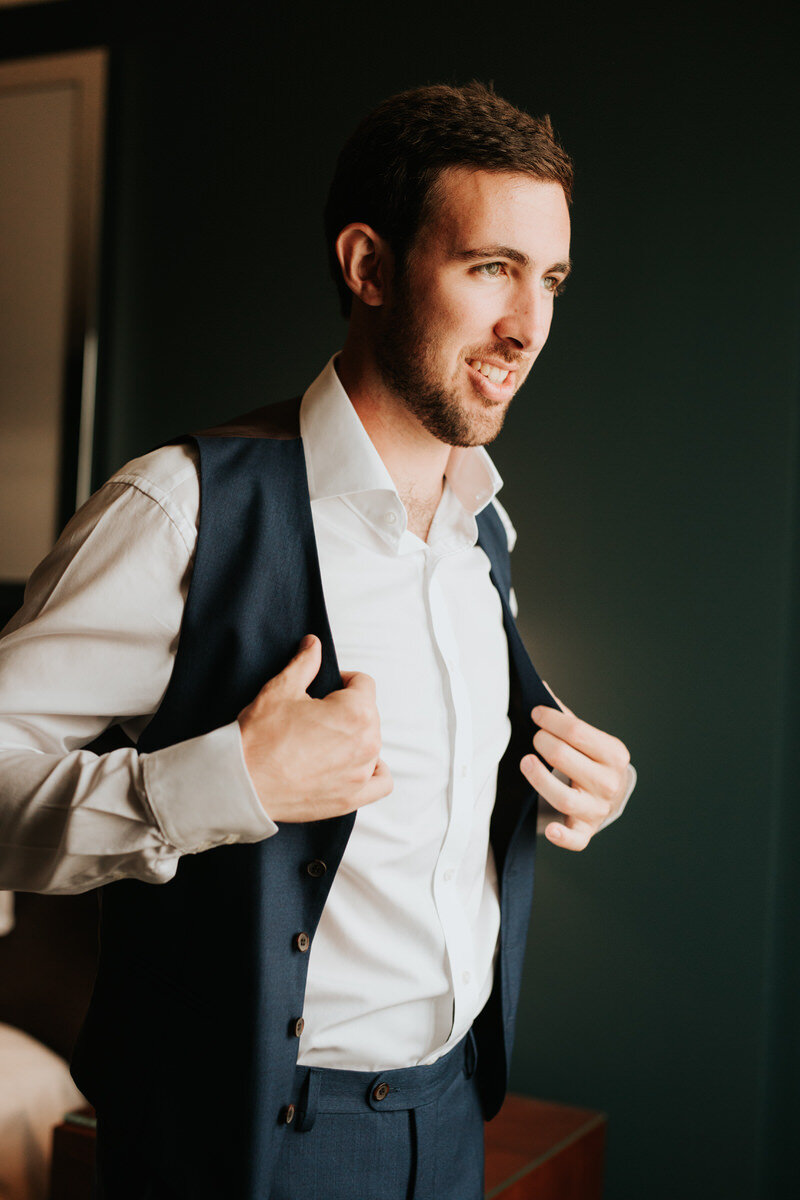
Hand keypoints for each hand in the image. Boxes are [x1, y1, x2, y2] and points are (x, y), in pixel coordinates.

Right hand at [237, 634, 392, 821]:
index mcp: (356, 712)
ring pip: (372, 744)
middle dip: (347, 709)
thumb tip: (314, 644)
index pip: (363, 683)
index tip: (325, 689)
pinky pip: (381, 781)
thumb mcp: (282, 688)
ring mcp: (361, 773)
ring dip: (355, 738)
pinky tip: (355, 764)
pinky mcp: (352, 797)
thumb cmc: (261, 736)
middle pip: (369, 713)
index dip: (342, 681)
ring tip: (324, 740)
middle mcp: (367, 743)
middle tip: (316, 716)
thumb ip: (305, 663)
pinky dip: (373, 770)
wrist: (243, 782)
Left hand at [520, 683, 630, 851]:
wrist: (609, 796)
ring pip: (563, 797)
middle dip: (543, 742)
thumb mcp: (588, 738)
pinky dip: (563, 836)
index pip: (576, 731)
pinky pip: (575, 839)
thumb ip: (564, 716)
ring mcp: (597, 809)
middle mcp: (609, 782)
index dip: (550, 719)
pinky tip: (551, 829)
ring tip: (525, 762)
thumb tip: (539, 687)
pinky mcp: (584, 831)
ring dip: (539, 779)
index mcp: (614, 753)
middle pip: (565, 758)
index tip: (534, 714)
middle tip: (534, 738)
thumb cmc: (592, 760)